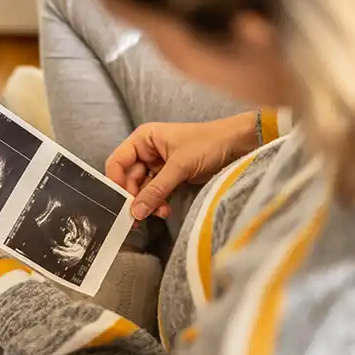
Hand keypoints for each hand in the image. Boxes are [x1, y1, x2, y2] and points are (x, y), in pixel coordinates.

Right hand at [105, 112, 258, 220]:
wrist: (238, 144)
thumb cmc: (209, 143)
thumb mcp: (180, 166)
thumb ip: (156, 189)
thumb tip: (134, 211)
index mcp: (143, 139)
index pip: (118, 162)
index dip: (116, 182)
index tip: (119, 203)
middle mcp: (147, 150)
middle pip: (128, 178)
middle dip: (134, 197)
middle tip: (139, 216)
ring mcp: (159, 165)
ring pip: (143, 188)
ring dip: (148, 202)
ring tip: (159, 213)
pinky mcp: (171, 176)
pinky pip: (156, 193)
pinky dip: (158, 203)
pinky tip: (165, 210)